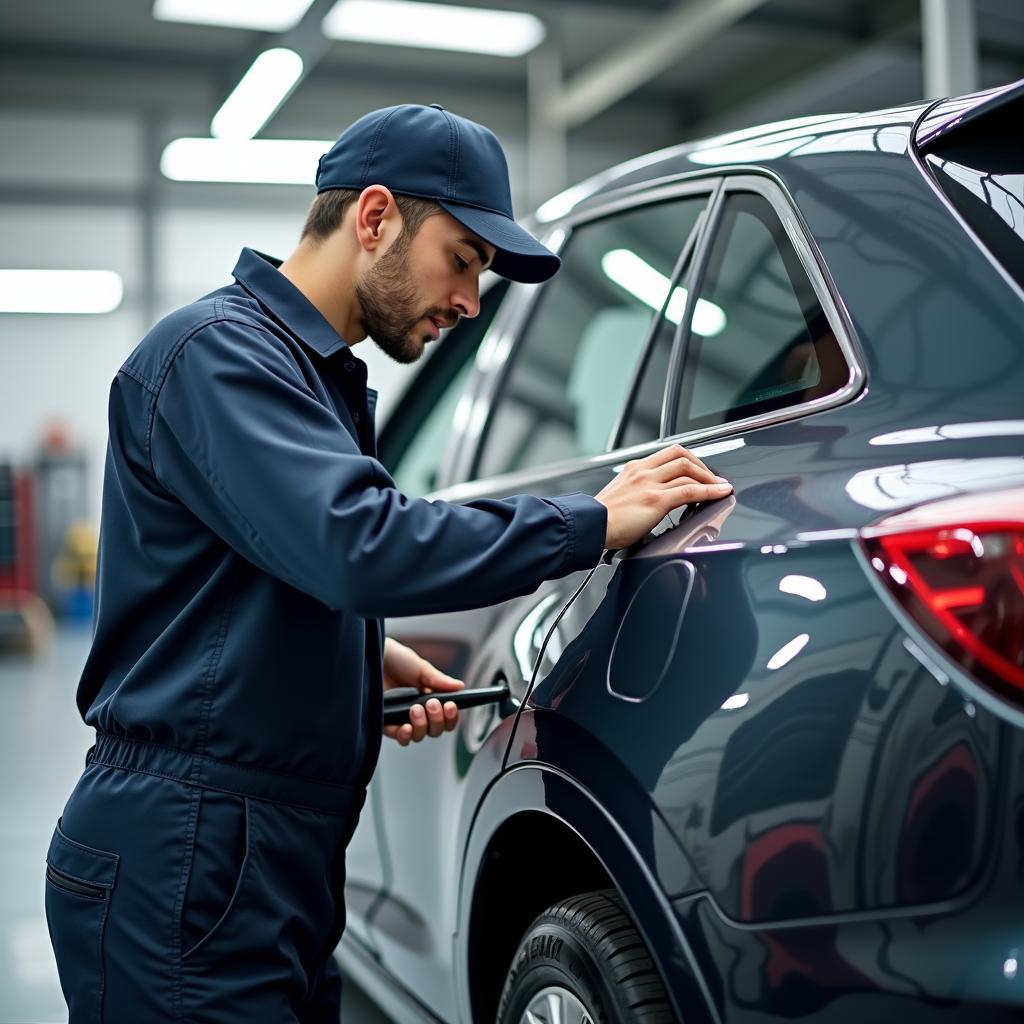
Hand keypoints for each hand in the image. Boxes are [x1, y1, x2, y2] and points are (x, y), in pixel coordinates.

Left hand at [382, 637, 463, 746]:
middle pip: (435, 730)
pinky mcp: (386, 724)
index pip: (446, 718)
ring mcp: (402, 719)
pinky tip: (406, 727)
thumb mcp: (421, 668)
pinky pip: (399, 738)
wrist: (373, 656)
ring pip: (419, 736)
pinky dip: (405, 736)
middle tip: (432, 704)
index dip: (451, 717)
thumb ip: (439, 680)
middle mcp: (418, 712)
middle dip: (437, 720)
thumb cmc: (397, 660)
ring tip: (415, 709)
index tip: (451, 706)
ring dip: (422, 725)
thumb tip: (459, 687)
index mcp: (430, 699)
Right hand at [594, 443, 731, 550]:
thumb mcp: (619, 496)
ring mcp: (650, 484)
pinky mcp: (656, 500)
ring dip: (709, 478)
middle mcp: (642, 471)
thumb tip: (650, 503)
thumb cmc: (600, 519)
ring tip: (720, 487)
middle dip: (702, 465)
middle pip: (681, 455)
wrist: (589, 527)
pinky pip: (690, 491)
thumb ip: (635, 492)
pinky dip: (710, 491)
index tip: (698, 469)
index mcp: (633, 469)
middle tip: (712, 477)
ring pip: (688, 470)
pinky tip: (719, 493)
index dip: (689, 460)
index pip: (667, 454)